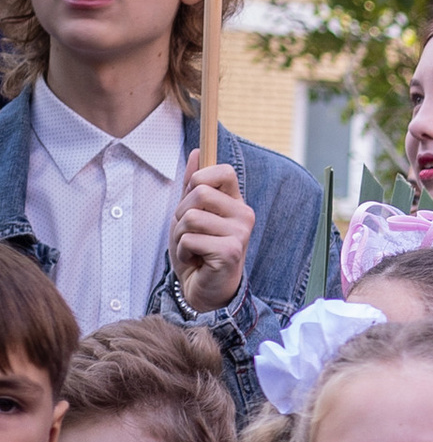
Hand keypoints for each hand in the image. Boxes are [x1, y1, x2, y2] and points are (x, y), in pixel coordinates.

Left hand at [168, 153, 253, 314]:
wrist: (203, 290)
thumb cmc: (198, 252)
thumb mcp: (191, 214)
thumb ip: (194, 186)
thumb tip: (197, 151)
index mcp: (236, 203)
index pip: (223, 171)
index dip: (200, 178)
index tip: (194, 198)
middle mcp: (243, 215)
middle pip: (200, 192)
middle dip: (181, 213)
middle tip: (189, 233)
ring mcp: (240, 234)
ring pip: (191, 217)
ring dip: (180, 236)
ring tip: (191, 249)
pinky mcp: (231, 252)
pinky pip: (191, 239)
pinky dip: (183, 252)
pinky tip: (196, 261)